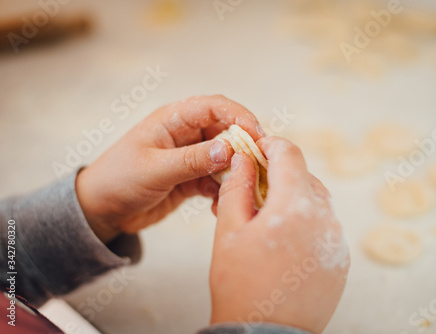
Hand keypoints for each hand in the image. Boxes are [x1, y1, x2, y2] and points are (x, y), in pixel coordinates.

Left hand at [76, 95, 264, 242]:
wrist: (101, 210)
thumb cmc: (118, 180)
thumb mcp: (155, 170)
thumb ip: (193, 160)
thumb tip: (231, 148)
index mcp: (174, 120)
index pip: (215, 107)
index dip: (240, 117)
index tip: (258, 137)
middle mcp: (186, 134)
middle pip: (227, 131)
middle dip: (244, 147)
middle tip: (259, 167)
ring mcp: (191, 157)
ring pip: (226, 157)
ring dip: (235, 173)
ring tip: (240, 190)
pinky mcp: (192, 178)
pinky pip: (217, 180)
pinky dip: (223, 191)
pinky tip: (219, 206)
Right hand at [209, 137, 349, 333]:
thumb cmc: (240, 285)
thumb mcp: (228, 230)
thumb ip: (236, 187)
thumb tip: (243, 158)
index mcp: (295, 207)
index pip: (290, 154)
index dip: (270, 145)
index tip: (255, 150)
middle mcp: (324, 219)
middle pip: (305, 176)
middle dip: (279, 175)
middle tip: (254, 189)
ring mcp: (337, 240)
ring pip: (316, 200)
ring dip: (293, 198)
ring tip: (267, 219)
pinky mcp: (340, 258)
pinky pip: (325, 226)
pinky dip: (306, 222)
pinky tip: (285, 240)